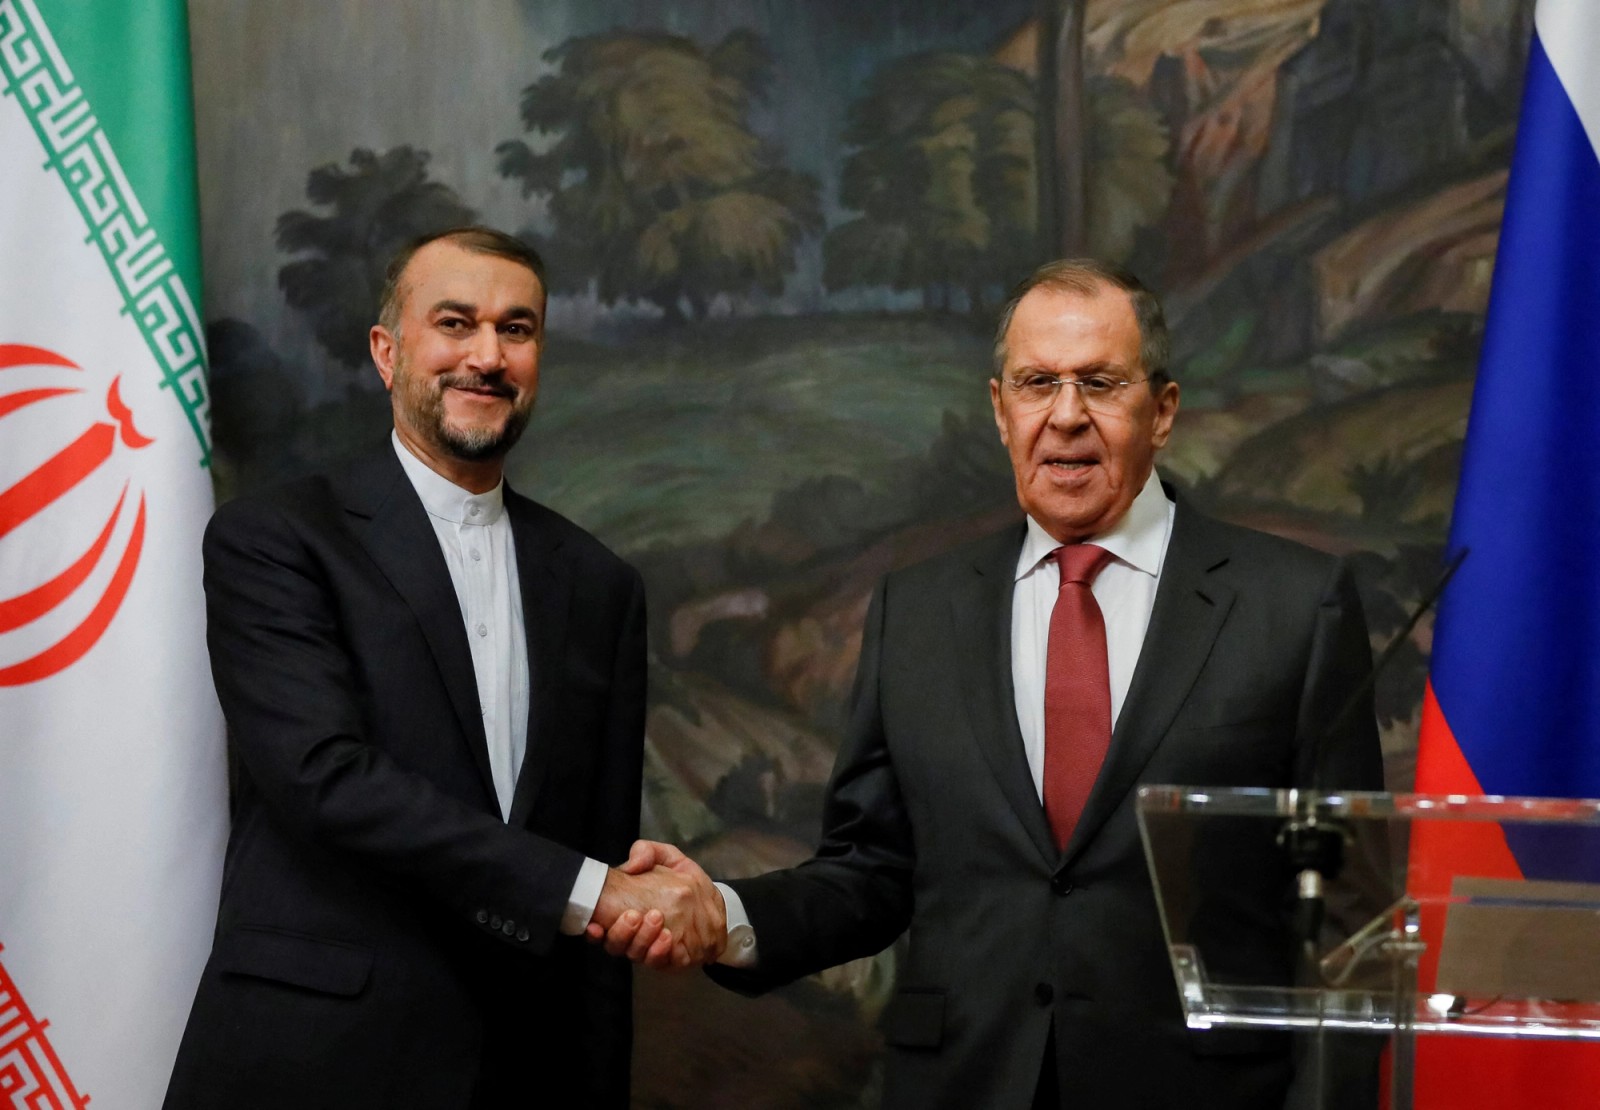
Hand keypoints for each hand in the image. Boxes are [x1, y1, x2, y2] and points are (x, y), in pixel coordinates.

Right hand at [587, 841, 724, 968]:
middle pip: (618, 945)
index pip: (601, 929)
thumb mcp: (665, 858)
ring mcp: (652, 950)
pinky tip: (667, 939)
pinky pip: (663, 963)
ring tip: (656, 921)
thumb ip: (646, 852)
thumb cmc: (683, 880)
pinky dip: (661, 953)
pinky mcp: (672, 960)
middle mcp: (634, 936)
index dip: (593, 931)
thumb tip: (632, 865)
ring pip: (638, 955)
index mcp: (626, 914)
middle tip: (635, 915)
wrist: (712, 899)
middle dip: (623, 932)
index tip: (595, 925)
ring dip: (644, 941)